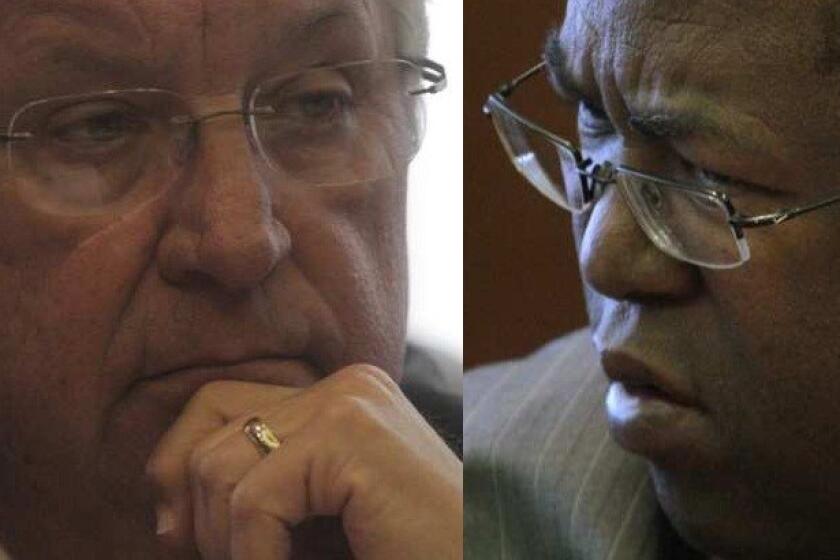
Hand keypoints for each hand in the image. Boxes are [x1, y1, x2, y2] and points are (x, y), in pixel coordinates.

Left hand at [145, 365, 462, 559]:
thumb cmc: (396, 555)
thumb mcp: (308, 526)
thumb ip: (252, 496)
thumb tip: (163, 517)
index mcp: (337, 398)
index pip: (215, 406)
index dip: (179, 473)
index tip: (184, 543)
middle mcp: (345, 385)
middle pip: (206, 427)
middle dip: (196, 512)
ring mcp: (351, 401)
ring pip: (217, 467)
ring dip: (226, 546)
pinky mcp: (354, 434)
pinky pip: (254, 500)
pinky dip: (254, 557)